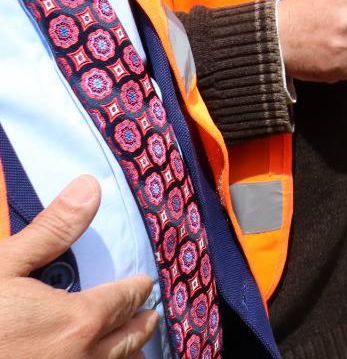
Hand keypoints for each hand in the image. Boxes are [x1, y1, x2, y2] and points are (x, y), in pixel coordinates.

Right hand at [0, 176, 159, 358]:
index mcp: (78, 321)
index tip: (143, 283)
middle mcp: (82, 358)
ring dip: (127, 355)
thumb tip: (91, 188)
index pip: (125, 300)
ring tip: (134, 349)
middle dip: (140, 324)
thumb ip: (52, 231)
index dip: (136, 289)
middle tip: (148, 316)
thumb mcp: (2, 266)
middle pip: (128, 340)